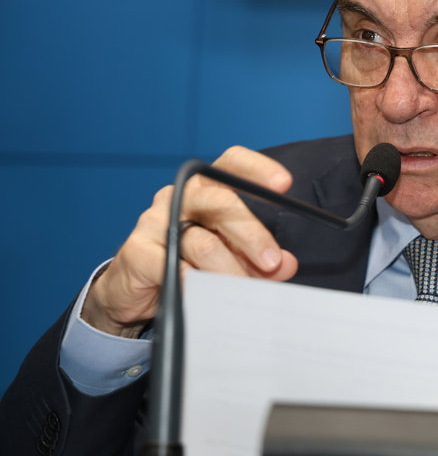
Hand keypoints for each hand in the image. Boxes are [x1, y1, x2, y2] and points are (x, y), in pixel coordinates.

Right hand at [82, 146, 298, 336]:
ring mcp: (155, 221)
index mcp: (206, 189)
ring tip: (243, 289)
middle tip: (271, 262)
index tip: (283, 184)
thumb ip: (259, 257)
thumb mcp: (231, 257)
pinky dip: (195, 282)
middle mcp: (180, 197)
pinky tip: (205, 292)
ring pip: (202, 241)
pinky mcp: (138, 250)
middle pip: (221, 202)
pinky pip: (173, 266)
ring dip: (229, 269)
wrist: (134, 290)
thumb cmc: (190, 263)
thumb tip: (286, 264)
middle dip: (252, 234)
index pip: (230, 163)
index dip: (257, 168)